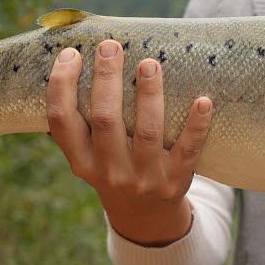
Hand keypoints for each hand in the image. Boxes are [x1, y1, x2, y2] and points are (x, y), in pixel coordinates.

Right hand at [45, 40, 212, 246]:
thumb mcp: (90, 156)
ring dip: (149, 95)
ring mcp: (144, 178)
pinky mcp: (176, 181)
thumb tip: (73, 58)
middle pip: (105, 120)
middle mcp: (109, 172)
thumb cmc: (115, 169)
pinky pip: (188, 149)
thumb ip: (83, 122)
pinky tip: (203, 100)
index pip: (62, 121)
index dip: (61, 86)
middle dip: (107, 80)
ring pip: (146, 131)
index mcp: (81, 161)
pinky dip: (196, 125)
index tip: (71, 54)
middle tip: (111, 46)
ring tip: (150, 63)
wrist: (146, 218)